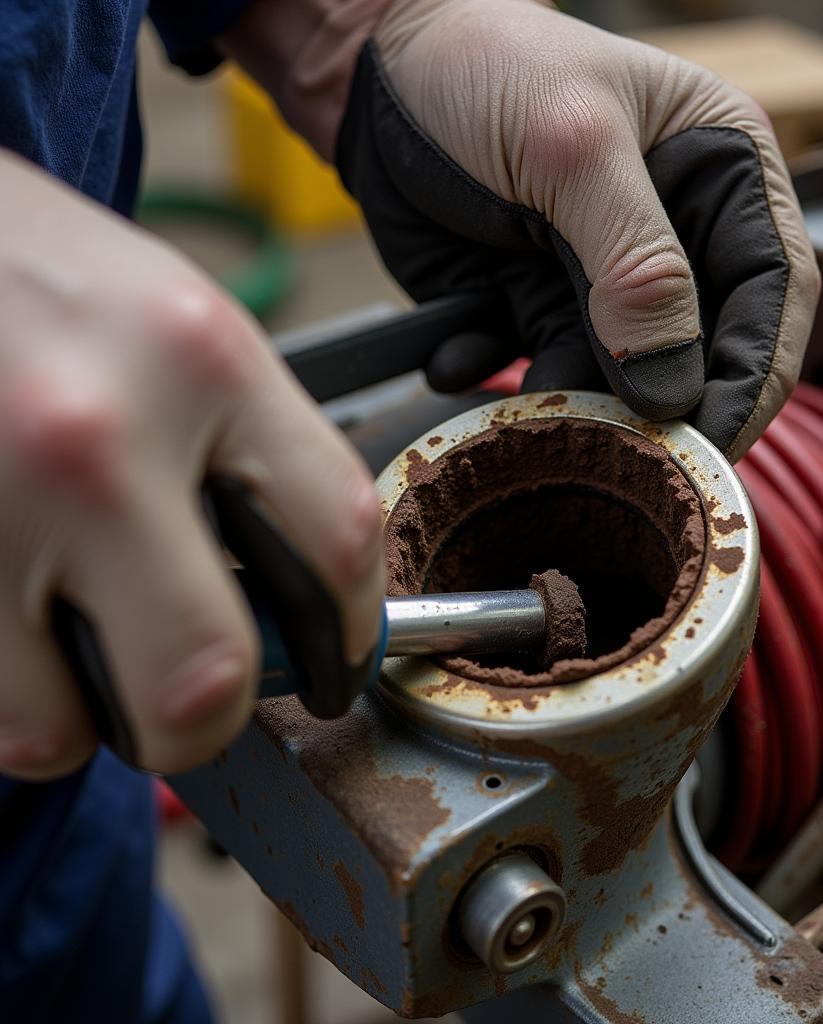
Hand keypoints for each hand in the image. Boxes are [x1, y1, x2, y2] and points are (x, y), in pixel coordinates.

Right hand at [0, 152, 383, 777]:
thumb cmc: (41, 276)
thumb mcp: (181, 329)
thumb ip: (253, 458)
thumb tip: (295, 605)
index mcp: (202, 361)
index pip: (338, 541)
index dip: (352, 634)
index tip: (335, 664)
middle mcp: (96, 435)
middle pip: (205, 675)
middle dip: (209, 720)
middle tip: (197, 703)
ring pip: (59, 728)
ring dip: (85, 715)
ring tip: (75, 647)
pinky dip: (13, 693)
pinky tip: (15, 623)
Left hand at [335, 0, 819, 458]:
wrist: (379, 71)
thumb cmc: (486, 66)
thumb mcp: (573, 148)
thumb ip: (638, 264)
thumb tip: (673, 385)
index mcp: (721, 172)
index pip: (774, 290)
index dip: (756, 376)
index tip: (715, 444)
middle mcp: (675, 235)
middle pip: (703, 350)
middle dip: (665, 406)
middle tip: (625, 452)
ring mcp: (605, 280)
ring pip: (619, 378)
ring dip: (575, 404)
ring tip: (525, 401)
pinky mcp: (541, 307)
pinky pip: (540, 370)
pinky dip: (500, 377)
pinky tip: (457, 354)